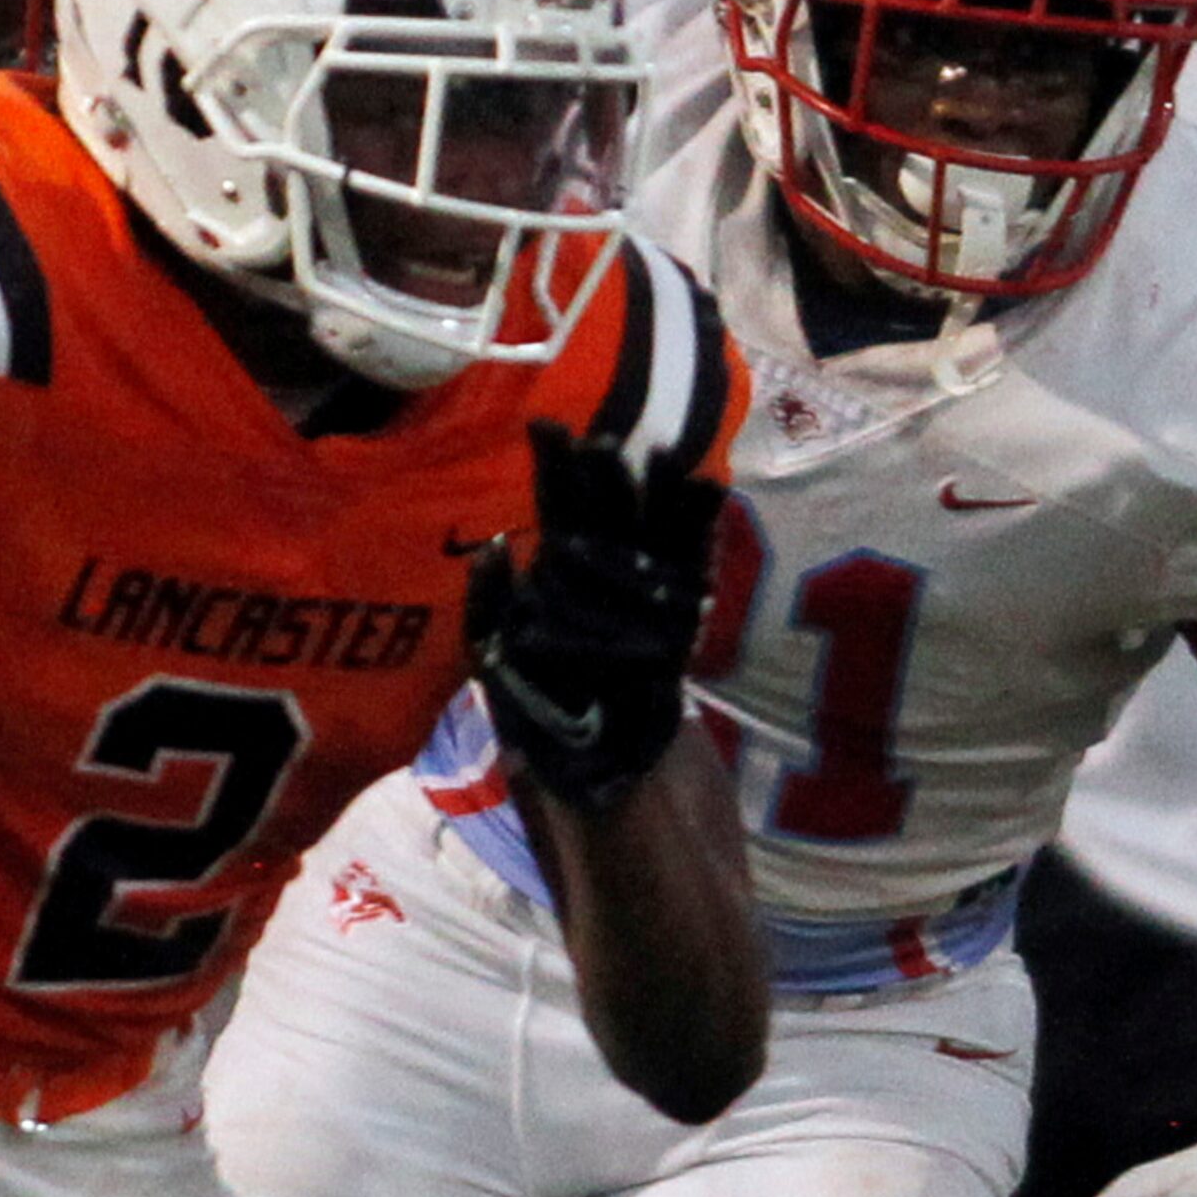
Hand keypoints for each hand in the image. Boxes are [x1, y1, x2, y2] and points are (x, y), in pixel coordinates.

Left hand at [467, 420, 724, 809]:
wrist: (594, 769)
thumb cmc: (537, 715)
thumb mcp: (495, 663)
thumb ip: (488, 609)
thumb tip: (496, 550)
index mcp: (554, 575)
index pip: (556, 511)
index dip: (553, 470)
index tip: (547, 428)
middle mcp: (601, 573)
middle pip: (606, 511)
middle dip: (604, 474)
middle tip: (605, 437)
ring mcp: (644, 592)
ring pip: (652, 529)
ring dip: (658, 493)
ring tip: (667, 453)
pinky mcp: (680, 618)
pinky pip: (691, 567)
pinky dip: (698, 530)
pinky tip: (708, 489)